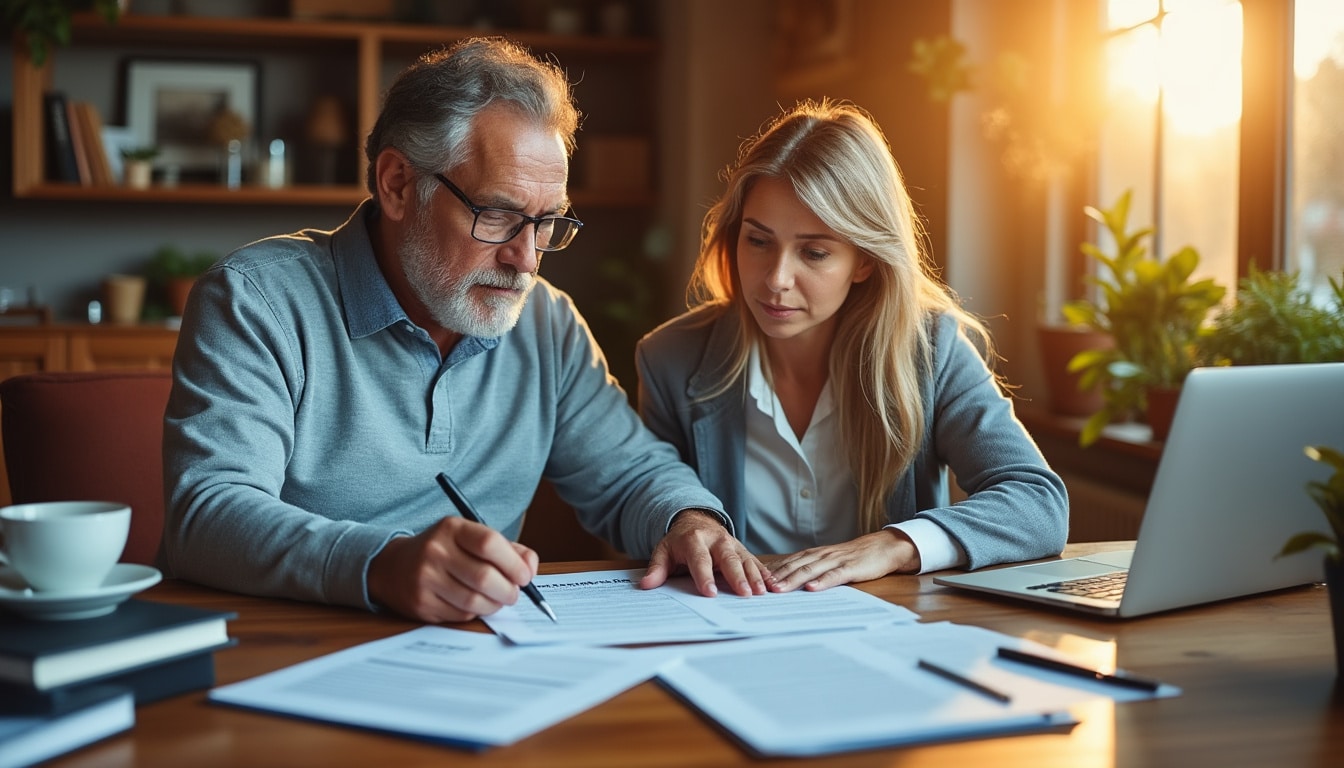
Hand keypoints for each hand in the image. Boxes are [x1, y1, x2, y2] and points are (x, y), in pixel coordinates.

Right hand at [367, 516, 539, 622]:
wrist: (393, 567)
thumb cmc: (444, 551)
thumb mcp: (470, 538)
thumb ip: (506, 549)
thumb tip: (530, 568)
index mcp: (452, 528)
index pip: (490, 543)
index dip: (514, 563)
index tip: (525, 576)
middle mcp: (435, 551)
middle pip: (484, 577)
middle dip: (508, 591)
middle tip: (514, 594)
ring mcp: (426, 578)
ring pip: (474, 601)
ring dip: (494, 605)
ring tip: (496, 599)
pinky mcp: (421, 604)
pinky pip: (460, 615)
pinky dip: (474, 613)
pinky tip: (471, 603)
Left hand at [638, 509, 768, 596]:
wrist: (696, 521)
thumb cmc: (679, 542)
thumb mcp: (663, 551)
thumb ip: (657, 568)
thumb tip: (646, 584)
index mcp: (694, 539)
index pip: (699, 559)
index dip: (704, 576)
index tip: (710, 592)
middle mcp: (716, 540)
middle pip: (728, 558)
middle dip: (737, 576)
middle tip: (744, 593)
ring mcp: (732, 543)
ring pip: (744, 559)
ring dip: (754, 576)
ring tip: (760, 592)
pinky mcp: (742, 549)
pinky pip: (755, 561)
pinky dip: (764, 573)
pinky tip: (771, 586)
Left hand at [766, 529, 918, 592]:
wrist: (882, 547)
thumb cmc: (853, 557)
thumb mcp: (829, 561)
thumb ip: (810, 568)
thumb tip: (787, 580)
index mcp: (814, 554)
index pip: (788, 562)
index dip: (771, 571)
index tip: (755, 580)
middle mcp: (821, 556)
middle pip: (795, 566)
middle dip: (776, 576)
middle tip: (760, 587)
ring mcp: (835, 561)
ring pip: (810, 570)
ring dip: (793, 579)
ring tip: (778, 588)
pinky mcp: (850, 568)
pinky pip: (834, 575)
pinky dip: (822, 582)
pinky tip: (812, 588)